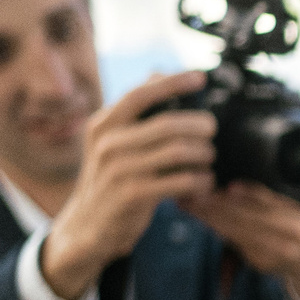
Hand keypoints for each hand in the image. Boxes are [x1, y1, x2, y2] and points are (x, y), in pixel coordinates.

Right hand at [39, 71, 215, 299]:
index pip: (139, 94)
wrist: (87, 227)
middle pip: (167, 124)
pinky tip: (203, 183)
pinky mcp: (131, 195)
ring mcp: (117, 170)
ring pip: (177, 151)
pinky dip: (199, 180)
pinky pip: (180, 181)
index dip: (172, 83)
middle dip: (199, 126)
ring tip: (208, 160)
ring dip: (203, 155)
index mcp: (103, 124)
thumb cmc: (111, 180)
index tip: (200, 77)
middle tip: (212, 132)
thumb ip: (135, 113)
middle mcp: (107, 143)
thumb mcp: (114, 143)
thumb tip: (157, 72)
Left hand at [181, 181, 299, 299]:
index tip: (223, 182)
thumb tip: (236, 180)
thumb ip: (279, 195)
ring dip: (209, 216)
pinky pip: (235, 243)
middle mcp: (292, 233)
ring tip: (187, 203)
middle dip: (217, 203)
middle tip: (191, 189)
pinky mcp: (262, 263)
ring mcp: (277, 251)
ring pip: (236, 230)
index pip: (269, 200)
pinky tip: (201, 218)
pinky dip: (216, 229)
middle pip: (247, 215)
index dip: (245, 192)